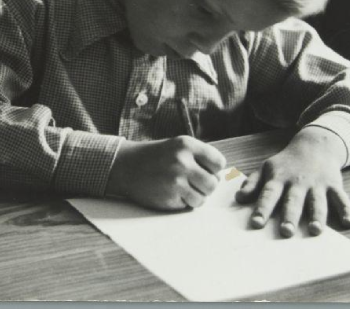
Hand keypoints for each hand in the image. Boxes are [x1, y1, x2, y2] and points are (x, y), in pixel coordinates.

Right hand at [107, 136, 226, 210]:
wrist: (125, 166)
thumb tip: (224, 176)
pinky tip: (172, 193)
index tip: (203, 170)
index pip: (219, 162)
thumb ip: (199, 157)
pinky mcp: (169, 197)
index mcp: (186, 144)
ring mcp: (175, 180)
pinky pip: (190, 205)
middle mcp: (182, 160)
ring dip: (196, 196)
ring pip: (203, 197)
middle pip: (213, 183)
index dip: (213, 169)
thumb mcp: (177, 147)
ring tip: (182, 188)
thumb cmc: (155, 157)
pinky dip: (184, 203)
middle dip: (206, 186)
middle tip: (193, 182)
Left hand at [235, 127, 349, 236]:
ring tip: (314, 230)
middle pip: (293, 200)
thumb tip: (238, 198)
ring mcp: (317, 184)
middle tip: (285, 232)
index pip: (269, 194)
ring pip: (317, 202)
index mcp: (278, 179)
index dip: (262, 208)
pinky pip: (341, 198)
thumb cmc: (286, 163)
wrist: (314, 144)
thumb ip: (253, 184)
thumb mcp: (267, 169)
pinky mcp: (334, 185)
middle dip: (289, 216)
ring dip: (317, 216)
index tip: (256, 223)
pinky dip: (347, 210)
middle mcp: (297, 182)